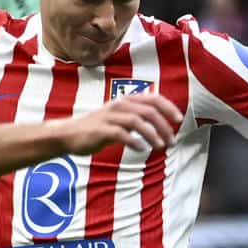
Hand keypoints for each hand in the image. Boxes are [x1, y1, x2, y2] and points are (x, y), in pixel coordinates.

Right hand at [56, 90, 183, 154]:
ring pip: (137, 121)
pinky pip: (121, 134)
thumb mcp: (119, 119)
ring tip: (160, 146)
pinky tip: (140, 149)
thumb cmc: (97, 128)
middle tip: (171, 141)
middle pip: (149, 111)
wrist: (68, 134)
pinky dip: (134, 141)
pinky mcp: (101, 130)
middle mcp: (119, 105)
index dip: (168, 107)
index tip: (179, 119)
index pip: (153, 98)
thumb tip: (159, 125)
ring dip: (152, 135)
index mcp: (125, 101)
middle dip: (164, 126)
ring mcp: (109, 117)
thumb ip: (136, 118)